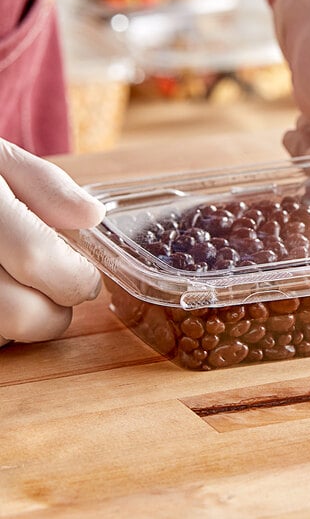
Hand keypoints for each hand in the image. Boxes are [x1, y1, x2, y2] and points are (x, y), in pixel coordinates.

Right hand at [0, 139, 104, 347]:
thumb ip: (45, 184)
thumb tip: (91, 215)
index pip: (36, 257)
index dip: (74, 277)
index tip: (87, 277)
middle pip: (19, 312)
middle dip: (55, 312)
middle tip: (60, 292)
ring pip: (1, 333)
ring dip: (25, 323)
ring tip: (23, 291)